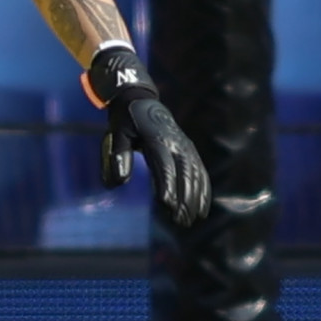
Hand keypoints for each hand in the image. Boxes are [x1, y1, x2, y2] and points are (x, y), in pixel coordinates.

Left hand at [82, 43, 211, 231]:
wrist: (141, 99)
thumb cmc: (125, 121)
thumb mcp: (116, 134)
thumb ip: (118, 156)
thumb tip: (118, 182)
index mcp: (156, 138)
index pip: (164, 165)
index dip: (166, 185)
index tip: (165, 206)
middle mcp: (176, 142)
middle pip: (184, 172)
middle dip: (184, 198)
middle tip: (179, 221)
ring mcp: (185, 145)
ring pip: (196, 174)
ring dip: (195, 198)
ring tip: (191, 220)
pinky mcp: (190, 149)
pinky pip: (200, 171)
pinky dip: (204, 190)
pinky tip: (203, 209)